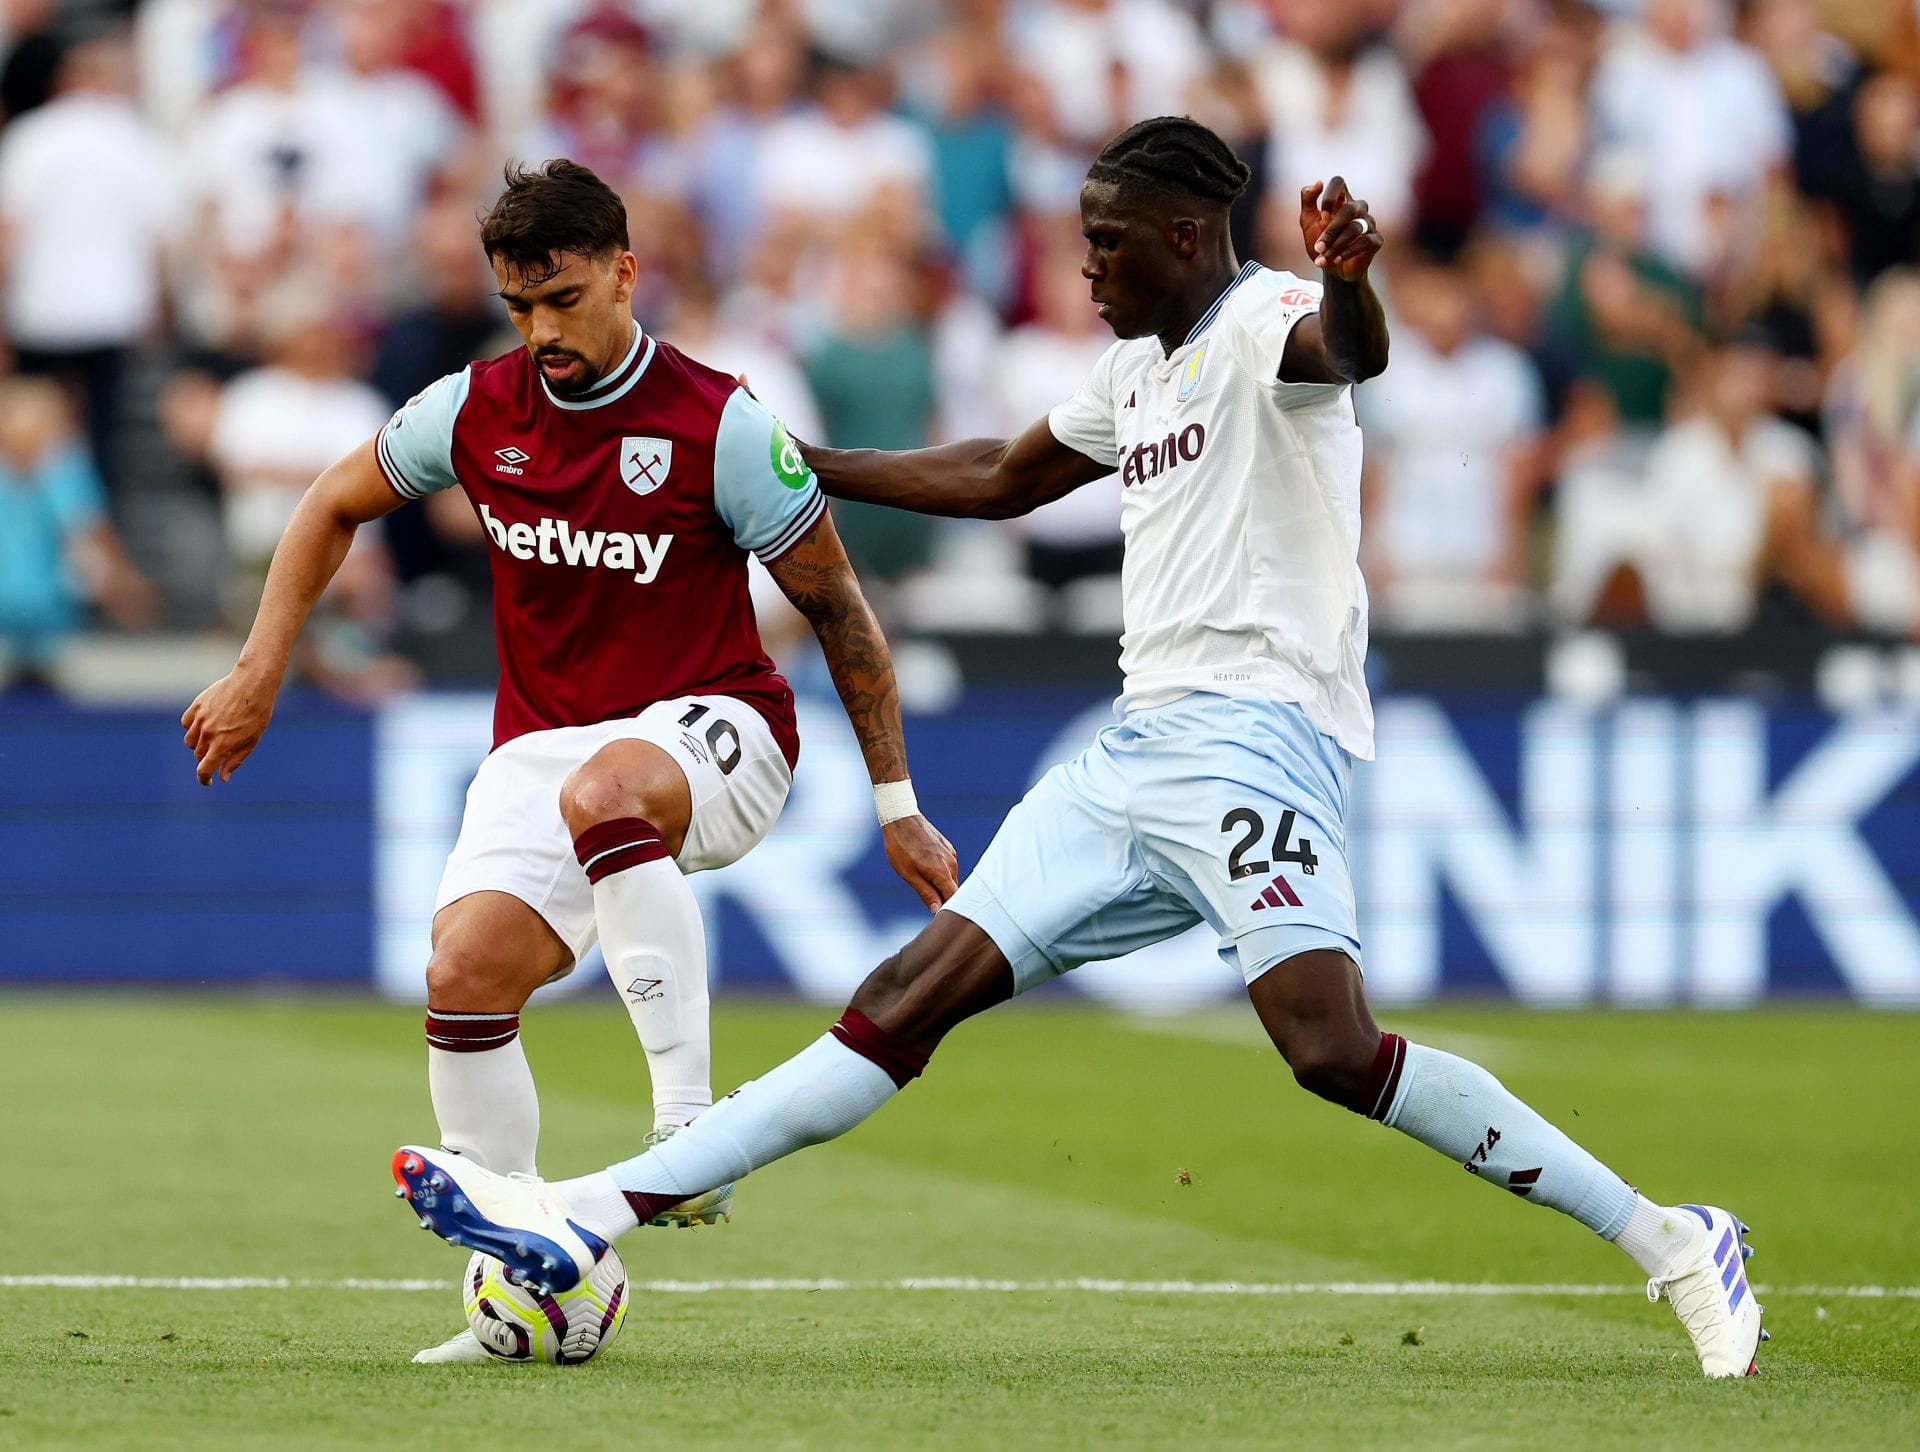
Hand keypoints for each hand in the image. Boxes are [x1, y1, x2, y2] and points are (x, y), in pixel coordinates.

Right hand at [181, 665, 279, 785]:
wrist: (252, 684)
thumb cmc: (257, 714)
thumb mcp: (252, 741)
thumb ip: (235, 760)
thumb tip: (223, 778)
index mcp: (222, 745)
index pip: (204, 770)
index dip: (204, 779)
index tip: (207, 781)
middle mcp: (207, 734)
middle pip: (198, 755)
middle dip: (207, 757)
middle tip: (221, 749)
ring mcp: (200, 719)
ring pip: (189, 740)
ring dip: (198, 743)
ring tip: (214, 734)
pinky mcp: (196, 706)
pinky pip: (186, 723)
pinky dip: (192, 726)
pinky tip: (205, 722)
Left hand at [882, 815, 959, 912]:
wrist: (900, 818)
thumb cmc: (900, 846)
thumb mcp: (908, 874)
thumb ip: (925, 893)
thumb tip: (936, 910)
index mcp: (942, 871)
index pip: (953, 897)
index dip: (947, 908)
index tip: (938, 916)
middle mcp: (951, 863)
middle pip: (953, 889)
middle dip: (943, 897)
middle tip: (927, 901)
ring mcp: (951, 854)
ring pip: (951, 878)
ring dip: (940, 884)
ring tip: (922, 880)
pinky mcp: (948, 847)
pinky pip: (949, 867)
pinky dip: (941, 873)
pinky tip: (925, 868)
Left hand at [1300, 177, 1382, 282]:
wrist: (1333, 271)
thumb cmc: (1321, 243)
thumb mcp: (1308, 221)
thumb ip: (1308, 200)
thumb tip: (1317, 183)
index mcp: (1341, 199)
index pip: (1338, 182)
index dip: (1330, 195)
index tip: (1322, 215)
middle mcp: (1358, 207)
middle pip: (1349, 208)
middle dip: (1331, 230)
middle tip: (1318, 247)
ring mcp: (1369, 223)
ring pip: (1355, 228)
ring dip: (1335, 246)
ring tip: (1323, 259)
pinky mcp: (1376, 240)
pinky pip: (1364, 242)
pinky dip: (1348, 252)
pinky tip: (1337, 260)